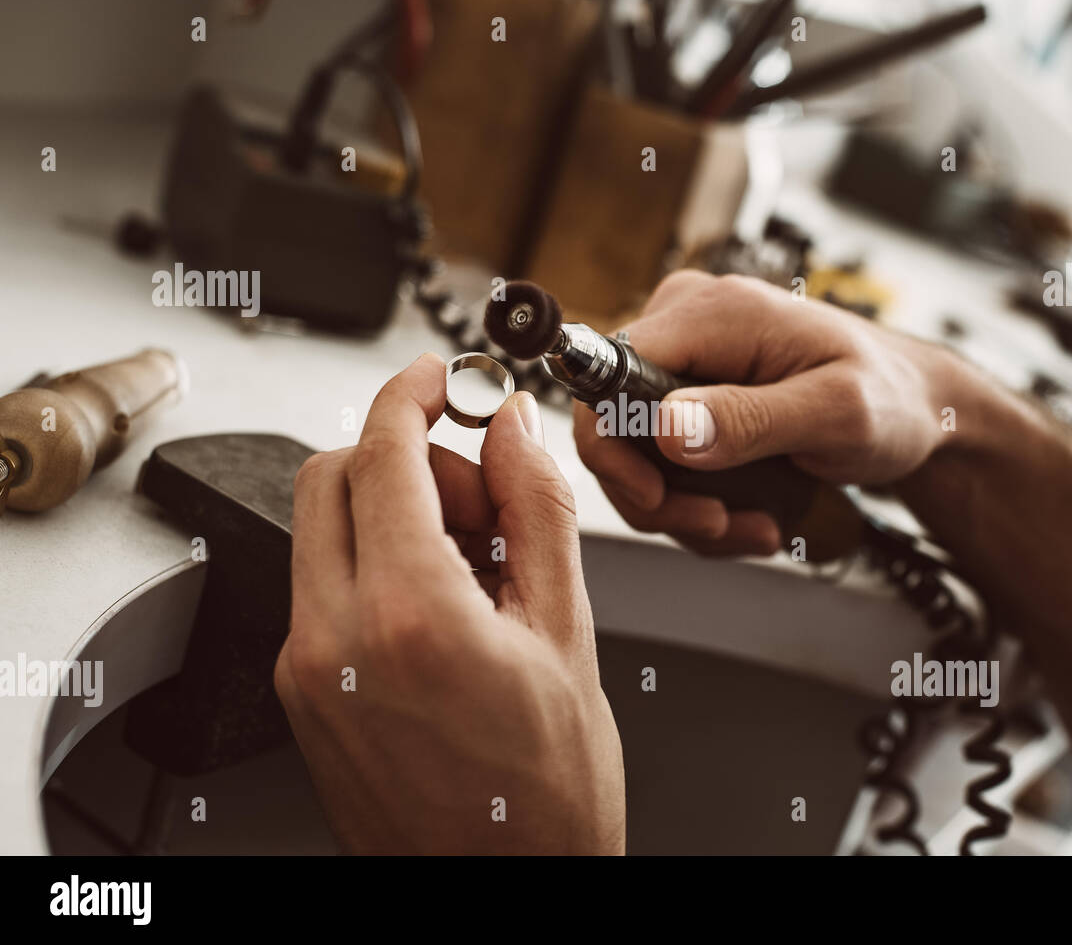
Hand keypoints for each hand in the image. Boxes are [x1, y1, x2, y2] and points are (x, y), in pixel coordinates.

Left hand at [276, 354, 624, 853]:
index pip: (382, 453)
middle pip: (332, 477)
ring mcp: (307, 672)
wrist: (501, 894)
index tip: (441, 380)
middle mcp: (334, 641)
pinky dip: (376, 563)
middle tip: (480, 492)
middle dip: (403, 456)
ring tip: (476, 561)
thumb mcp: (567, 635)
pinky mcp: (303, 695)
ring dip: (391, 511)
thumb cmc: (546, 800)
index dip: (413, 394)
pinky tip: (446, 602)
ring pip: (323, 530)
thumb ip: (537, 511)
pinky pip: (323, 588)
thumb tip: (517, 433)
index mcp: (409, 617)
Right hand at [573, 270, 958, 555]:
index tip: (662, 502)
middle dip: (662, 496)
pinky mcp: (692, 389)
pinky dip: (697, 499)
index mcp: (714, 312)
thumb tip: (666, 427)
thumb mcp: (836, 414)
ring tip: (752, 525)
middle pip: (614, 425)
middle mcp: (687, 323)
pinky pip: (662, 456)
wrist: (915, 406)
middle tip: (724, 525)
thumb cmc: (893, 398)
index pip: (609, 378)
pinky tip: (750, 513)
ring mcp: (688, 356)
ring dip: (685, 509)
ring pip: (636, 452)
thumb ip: (751, 420)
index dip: (615, 452)